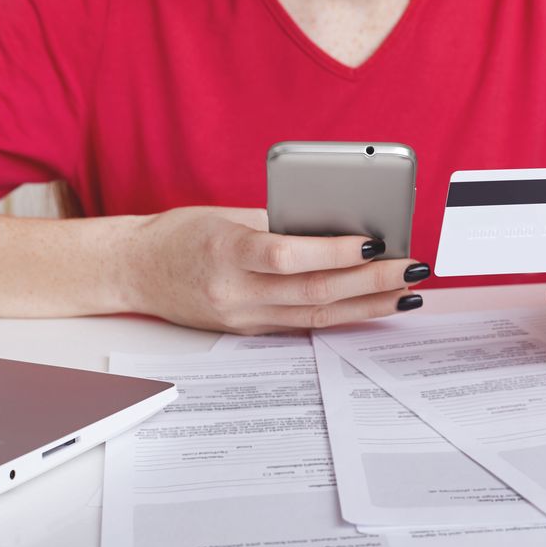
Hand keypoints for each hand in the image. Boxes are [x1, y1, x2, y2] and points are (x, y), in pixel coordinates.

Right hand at [125, 206, 428, 334]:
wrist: (133, 270)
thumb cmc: (180, 233)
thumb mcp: (227, 216)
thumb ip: (278, 224)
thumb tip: (339, 227)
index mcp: (226, 251)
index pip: (287, 255)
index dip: (335, 252)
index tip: (376, 242)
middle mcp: (235, 292)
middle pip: (313, 290)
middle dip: (370, 281)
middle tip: (412, 267)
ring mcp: (242, 317)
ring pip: (316, 314)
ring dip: (368, 305)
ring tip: (408, 292)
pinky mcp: (249, 330)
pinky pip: (304, 323)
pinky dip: (342, 314)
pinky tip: (374, 306)